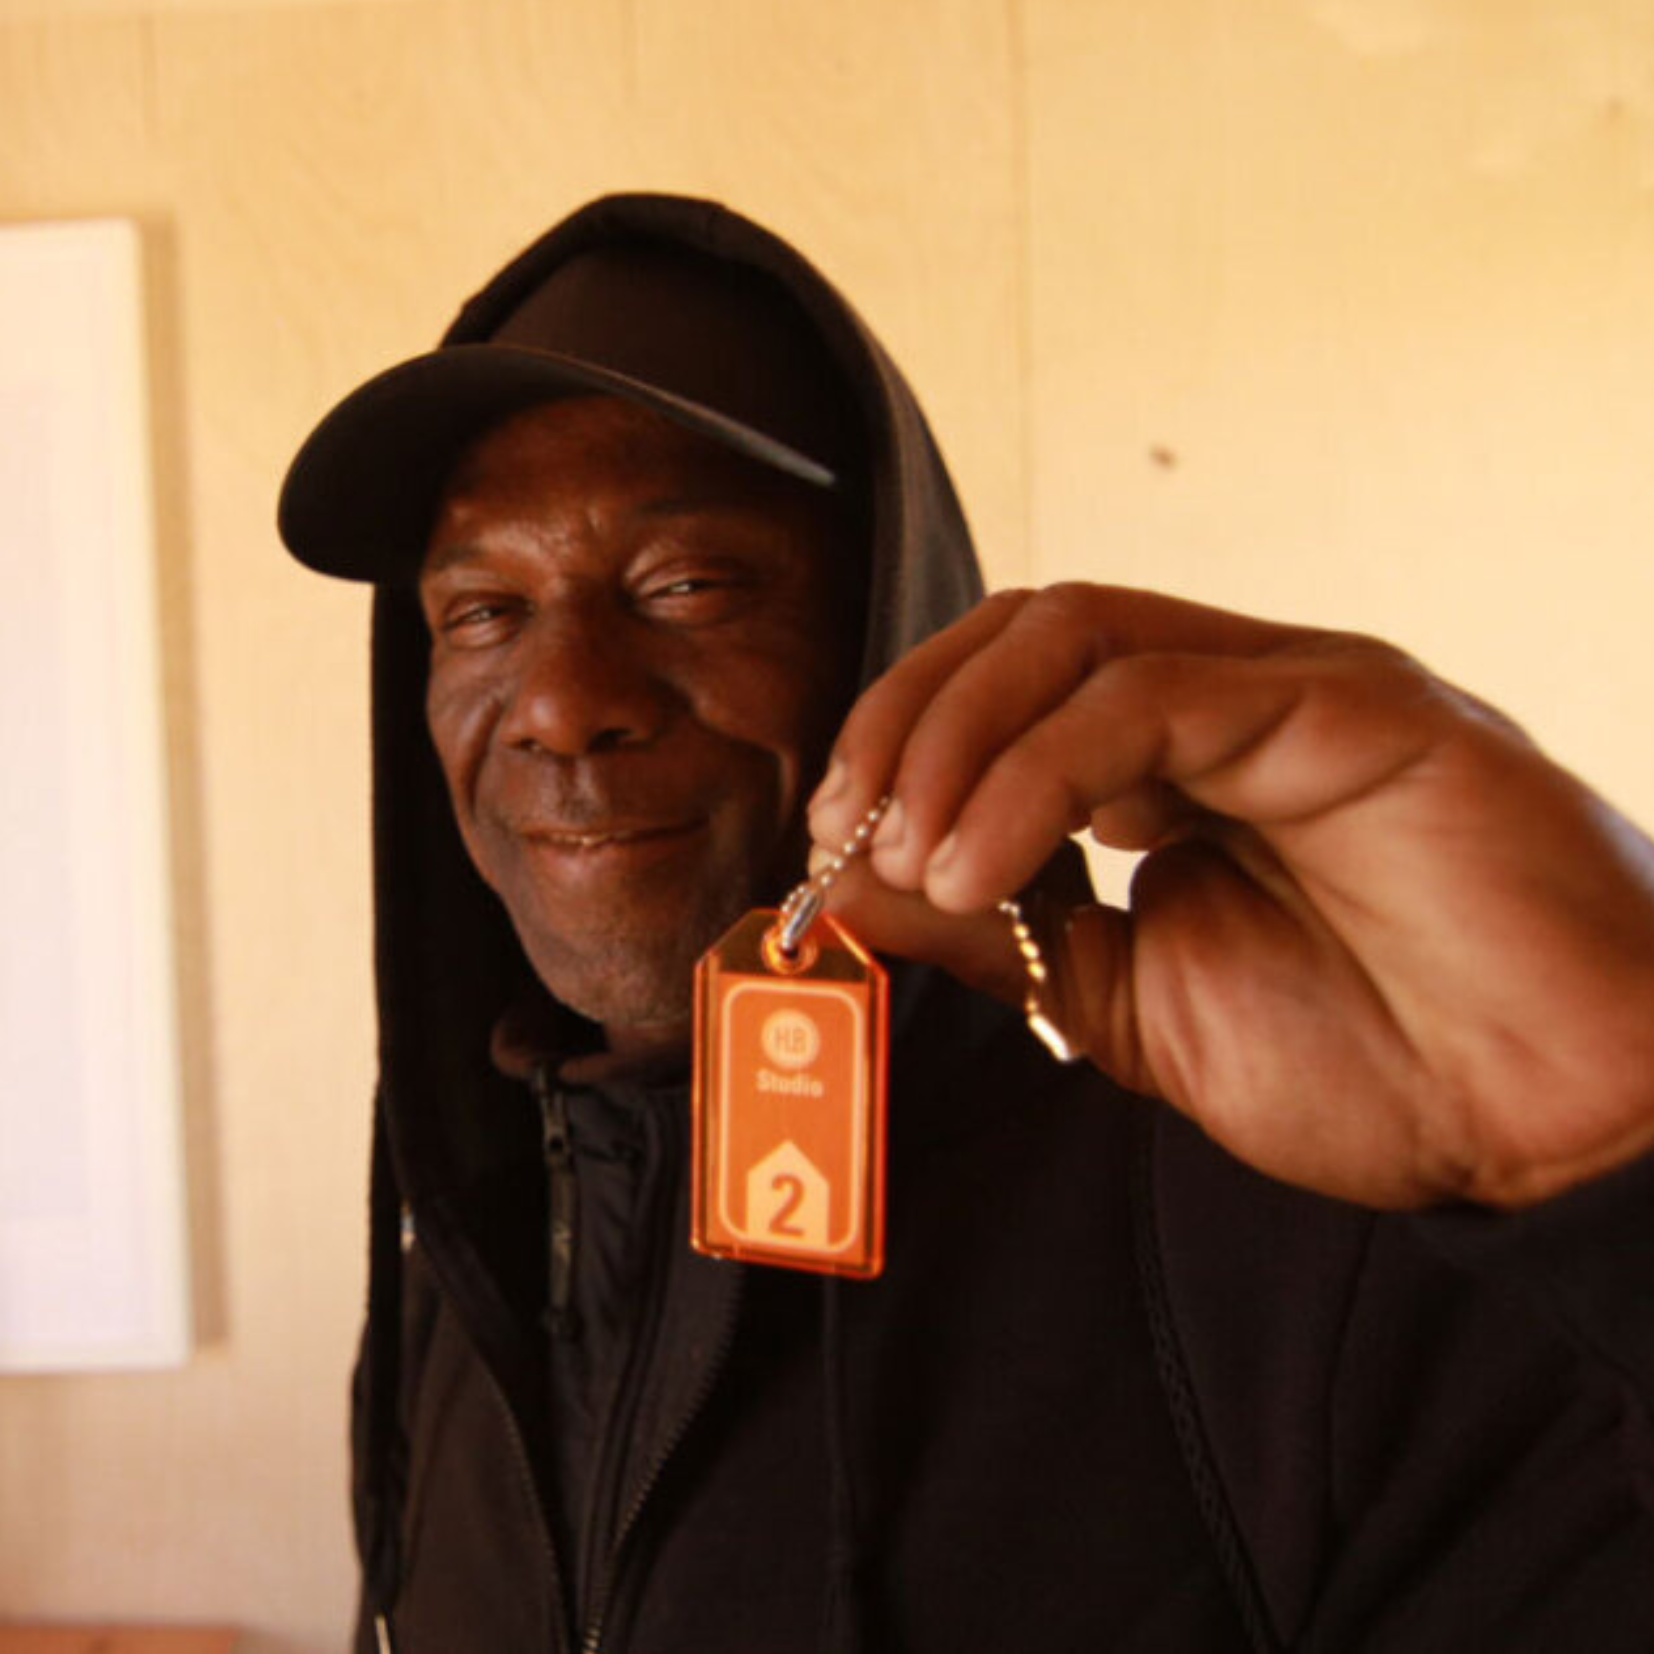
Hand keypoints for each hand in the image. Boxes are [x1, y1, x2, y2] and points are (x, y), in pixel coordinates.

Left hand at [807, 584, 1653, 1209]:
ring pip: (1075, 631)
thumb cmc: (1377, 1071)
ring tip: (902, 851)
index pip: (1011, 685)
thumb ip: (1005, 939)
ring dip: (954, 734)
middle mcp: (1234, 702)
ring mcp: (1294, 688)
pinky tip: (979, 863)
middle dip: (906, 716)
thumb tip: (864, 887)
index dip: (904, 744)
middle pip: (1026, 628)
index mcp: (1184, 766)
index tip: (834, 846)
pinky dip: (1032, 770)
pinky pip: (1151, 695)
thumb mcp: (1129, 1011)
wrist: (1553, 1129)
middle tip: (842, 828)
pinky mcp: (1350, 703)